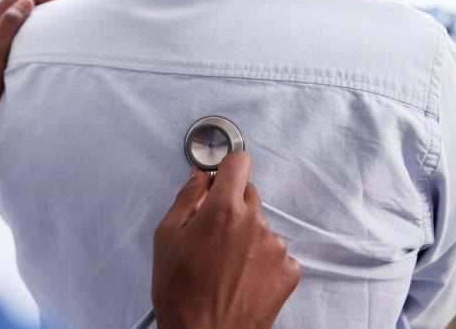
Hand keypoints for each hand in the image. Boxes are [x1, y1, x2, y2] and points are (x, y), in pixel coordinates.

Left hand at [0, 0, 55, 161]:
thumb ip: (9, 24)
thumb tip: (25, 2)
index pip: (10, 2)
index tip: (56, 0)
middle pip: (8, 13)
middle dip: (31, 7)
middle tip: (54, 11)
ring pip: (8, 30)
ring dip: (27, 24)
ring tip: (46, 29)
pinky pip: (7, 46)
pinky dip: (21, 42)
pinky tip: (30, 53)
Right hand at [152, 152, 300, 328]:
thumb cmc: (181, 293)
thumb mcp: (166, 237)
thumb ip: (187, 198)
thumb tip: (199, 177)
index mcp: (223, 209)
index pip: (239, 162)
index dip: (228, 166)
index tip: (222, 174)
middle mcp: (254, 223)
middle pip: (249, 194)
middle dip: (231, 205)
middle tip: (211, 233)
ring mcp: (275, 247)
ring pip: (261, 225)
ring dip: (247, 235)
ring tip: (224, 263)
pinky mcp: (288, 271)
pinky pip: (275, 252)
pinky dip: (261, 260)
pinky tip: (241, 277)